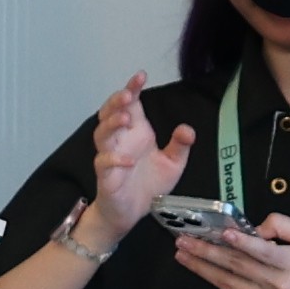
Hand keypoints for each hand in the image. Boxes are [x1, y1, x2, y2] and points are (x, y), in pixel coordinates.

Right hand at [80, 78, 197, 249]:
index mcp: (137, 131)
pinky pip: (103, 163)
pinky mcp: (106, 176)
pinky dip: (114, 160)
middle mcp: (121, 140)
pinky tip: (127, 159)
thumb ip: (180, 145)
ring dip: (111, 124)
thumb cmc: (149, 184)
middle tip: (128, 96)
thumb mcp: (173, 164)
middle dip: (116, 101)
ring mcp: (110, 156)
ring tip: (125, 118)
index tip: (141, 75)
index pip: (131, 104)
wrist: (133, 213)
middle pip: (109, 113)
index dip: (133, 88)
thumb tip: (187, 129)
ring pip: (102, 134)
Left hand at [172, 213, 289, 288]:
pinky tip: (202, 271)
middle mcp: (276, 284)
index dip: (243, 242)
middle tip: (186, 241)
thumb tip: (258, 229)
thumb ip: (285, 227)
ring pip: (228, 282)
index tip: (225, 234)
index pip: (263, 252)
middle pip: (236, 265)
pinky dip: (216, 281)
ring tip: (184, 255)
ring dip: (203, 267)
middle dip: (207, 251)